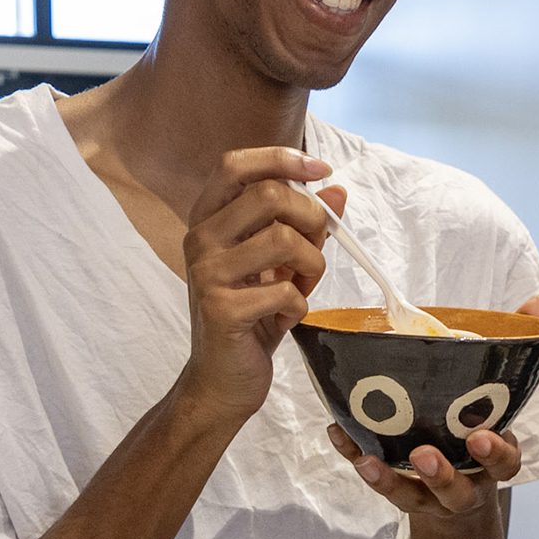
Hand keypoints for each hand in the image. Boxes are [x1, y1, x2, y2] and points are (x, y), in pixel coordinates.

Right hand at [178, 148, 337, 422]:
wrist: (223, 378)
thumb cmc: (253, 313)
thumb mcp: (282, 263)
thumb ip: (305, 224)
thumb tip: (337, 188)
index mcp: (209, 218)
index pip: (236, 164)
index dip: (282, 159)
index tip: (322, 170)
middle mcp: (200, 238)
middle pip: (270, 195)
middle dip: (312, 220)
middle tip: (314, 252)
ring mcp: (206, 273)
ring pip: (285, 240)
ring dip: (311, 266)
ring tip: (299, 288)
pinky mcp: (221, 309)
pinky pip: (287, 291)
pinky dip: (299, 306)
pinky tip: (282, 318)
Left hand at [331, 295, 538, 515]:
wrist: (459, 492)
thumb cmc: (479, 430)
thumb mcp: (501, 397)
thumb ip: (518, 350)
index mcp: (494, 461)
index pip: (504, 463)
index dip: (495, 454)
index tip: (482, 437)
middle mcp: (464, 483)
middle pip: (457, 490)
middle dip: (442, 475)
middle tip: (424, 454)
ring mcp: (428, 494)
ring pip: (411, 496)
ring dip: (389, 479)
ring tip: (368, 459)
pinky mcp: (397, 490)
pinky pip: (375, 479)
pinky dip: (355, 456)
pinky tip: (338, 433)